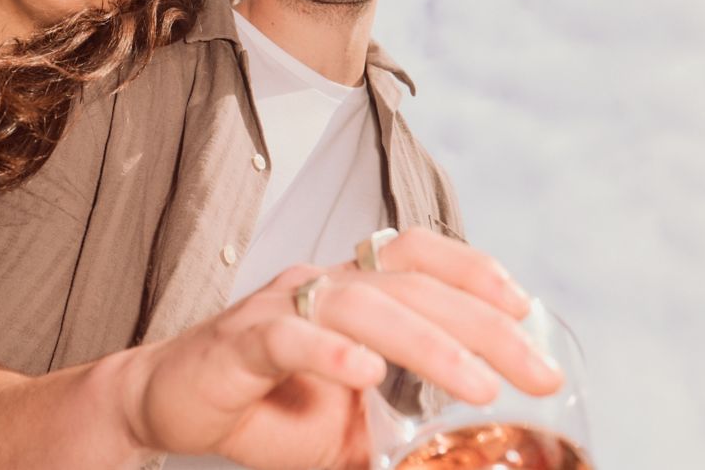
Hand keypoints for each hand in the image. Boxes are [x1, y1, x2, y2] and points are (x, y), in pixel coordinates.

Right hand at [121, 228, 563, 468]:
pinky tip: (365, 374)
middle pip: (409, 284)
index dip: (471, 268)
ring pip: (362, 306)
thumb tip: (468, 460)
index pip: (415, 254)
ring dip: (427, 343)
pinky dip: (330, 352)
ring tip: (478, 385)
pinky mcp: (239, 341)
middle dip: (482, 325)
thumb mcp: (350, 426)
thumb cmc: (264, 409)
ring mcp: (277, 307)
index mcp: (346, 292)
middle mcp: (317, 285)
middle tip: (537, 371)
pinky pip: (288, 335)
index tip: (524, 304)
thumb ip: (402, 426)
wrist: (167, 406)